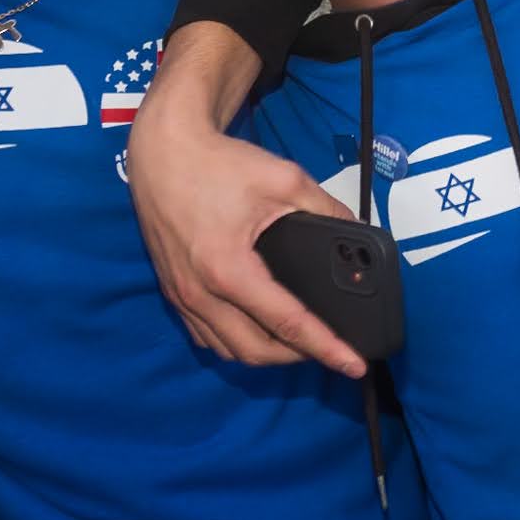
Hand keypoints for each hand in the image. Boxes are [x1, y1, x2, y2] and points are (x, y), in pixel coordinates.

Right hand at [129, 86, 365, 376]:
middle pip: (256, 351)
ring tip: (302, 343)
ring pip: (228, 350)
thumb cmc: (221, 165)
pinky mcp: (172, 292)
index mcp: (229, 270)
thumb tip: (358, 237)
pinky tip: (261, 329)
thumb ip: (327, 211)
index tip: (355, 366)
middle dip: (299, 358)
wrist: (162, 153)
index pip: (288, 325)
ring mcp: (181, 297)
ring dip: (267, 354)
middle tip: (333, 348)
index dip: (326, 348)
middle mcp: (200, 293)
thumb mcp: (286, 180)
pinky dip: (237, 342)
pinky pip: (206, 336)